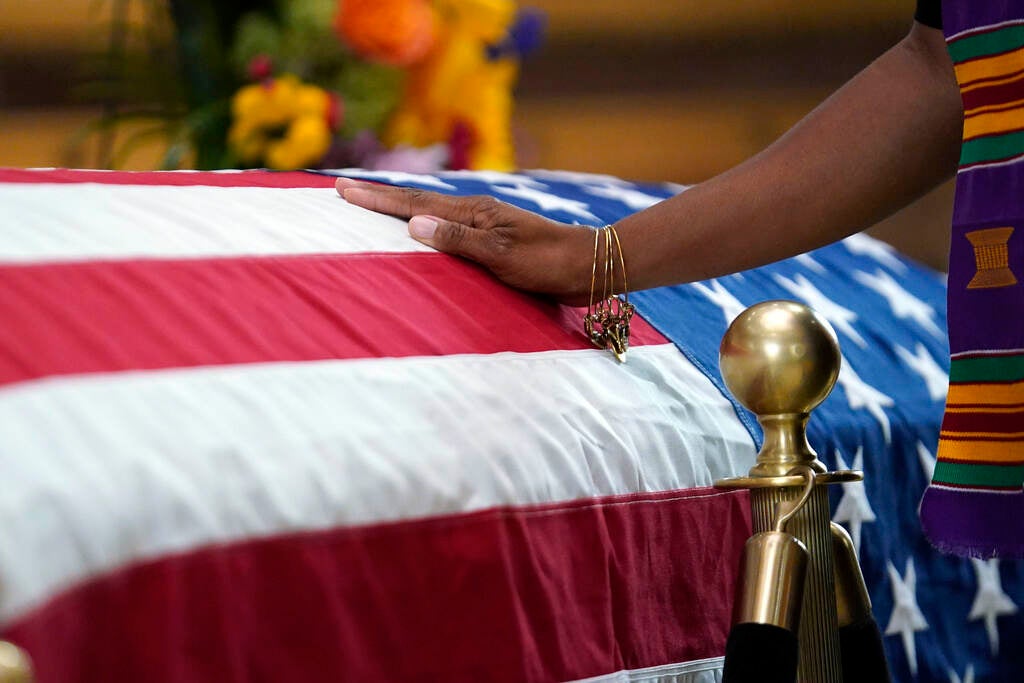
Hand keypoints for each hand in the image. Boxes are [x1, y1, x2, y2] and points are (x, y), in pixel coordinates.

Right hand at [336, 178, 593, 303]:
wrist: (588, 266)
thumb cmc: (547, 262)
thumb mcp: (501, 255)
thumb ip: (458, 240)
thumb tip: (413, 223)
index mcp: (472, 212)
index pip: (413, 203)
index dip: (376, 199)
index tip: (342, 190)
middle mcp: (474, 214)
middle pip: (416, 203)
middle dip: (379, 199)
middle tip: (344, 191)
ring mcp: (483, 227)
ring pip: (431, 215)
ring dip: (399, 210)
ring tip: (372, 207)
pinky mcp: (492, 243)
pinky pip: (447, 231)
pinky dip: (424, 227)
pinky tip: (421, 234)